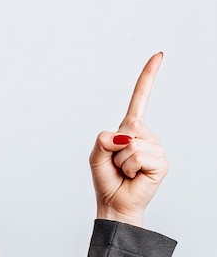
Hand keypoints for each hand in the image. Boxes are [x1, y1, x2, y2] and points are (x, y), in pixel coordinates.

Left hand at [89, 53, 167, 226]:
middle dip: (115, 145)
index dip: (149, 76)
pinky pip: (139, 156)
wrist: (114, 202)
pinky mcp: (161, 162)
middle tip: (116, 162)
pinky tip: (134, 175)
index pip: (140, 97)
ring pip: (132, 143)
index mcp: (129, 128)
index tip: (159, 55)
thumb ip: (104, 139)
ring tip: (124, 170)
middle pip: (130, 124)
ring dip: (121, 159)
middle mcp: (145, 135)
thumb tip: (126, 137)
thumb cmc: (106, 178)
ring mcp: (155, 148)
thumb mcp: (95, 154)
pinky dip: (130, 167)